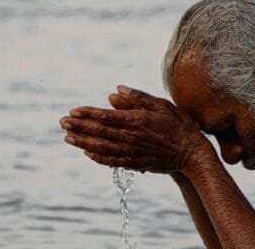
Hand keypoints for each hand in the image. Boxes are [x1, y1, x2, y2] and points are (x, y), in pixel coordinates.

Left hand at [59, 85, 211, 172]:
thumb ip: (138, 97)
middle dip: (78, 128)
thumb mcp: (162, 105)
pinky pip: (111, 161)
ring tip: (68, 138)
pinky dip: (97, 157)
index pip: (106, 117)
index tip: (72, 111)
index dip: (87, 114)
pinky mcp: (135, 163)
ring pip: (101, 148)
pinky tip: (87, 153)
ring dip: (82, 143)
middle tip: (62, 123)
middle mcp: (131, 137)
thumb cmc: (179, 125)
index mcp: (137, 120)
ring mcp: (132, 152)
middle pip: (99, 133)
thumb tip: (115, 91)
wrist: (192, 154)